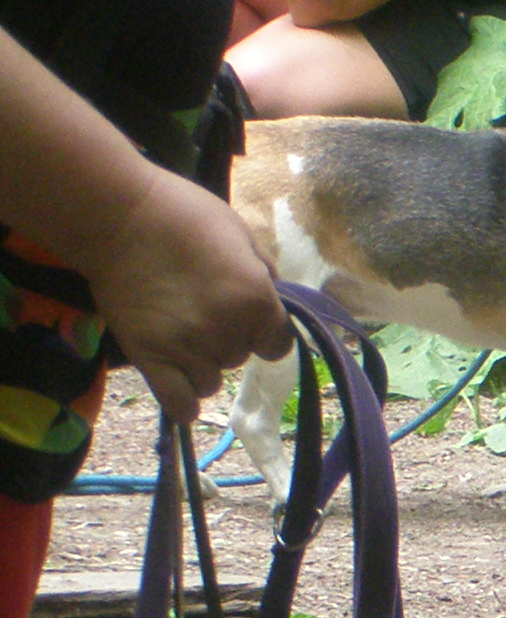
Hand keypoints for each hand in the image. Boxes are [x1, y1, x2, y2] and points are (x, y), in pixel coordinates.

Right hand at [77, 172, 289, 426]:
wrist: (116, 214)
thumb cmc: (182, 214)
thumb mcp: (241, 233)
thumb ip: (263, 272)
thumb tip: (274, 297)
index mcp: (256, 301)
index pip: (278, 344)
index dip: (264, 332)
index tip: (245, 318)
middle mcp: (226, 331)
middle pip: (240, 357)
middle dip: (227, 338)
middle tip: (198, 309)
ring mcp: (186, 347)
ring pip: (210, 380)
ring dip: (200, 363)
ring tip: (178, 332)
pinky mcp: (148, 357)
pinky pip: (179, 403)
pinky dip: (183, 402)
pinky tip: (179, 384)